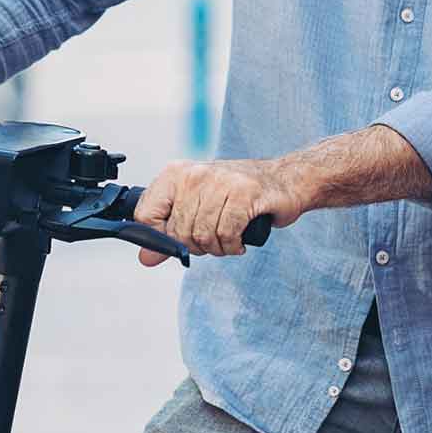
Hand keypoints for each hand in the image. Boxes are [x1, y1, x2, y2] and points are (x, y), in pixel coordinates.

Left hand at [132, 158, 306, 266]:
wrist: (285, 180)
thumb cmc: (238, 195)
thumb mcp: (197, 208)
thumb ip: (169, 233)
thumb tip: (146, 257)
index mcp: (176, 174)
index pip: (146, 214)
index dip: (160, 237)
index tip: (178, 239)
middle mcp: (195, 175)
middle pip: (177, 232)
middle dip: (196, 246)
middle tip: (214, 239)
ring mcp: (220, 182)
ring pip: (202, 236)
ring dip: (218, 248)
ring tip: (229, 238)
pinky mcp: (245, 193)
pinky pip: (226, 235)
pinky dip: (233, 246)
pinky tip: (240, 239)